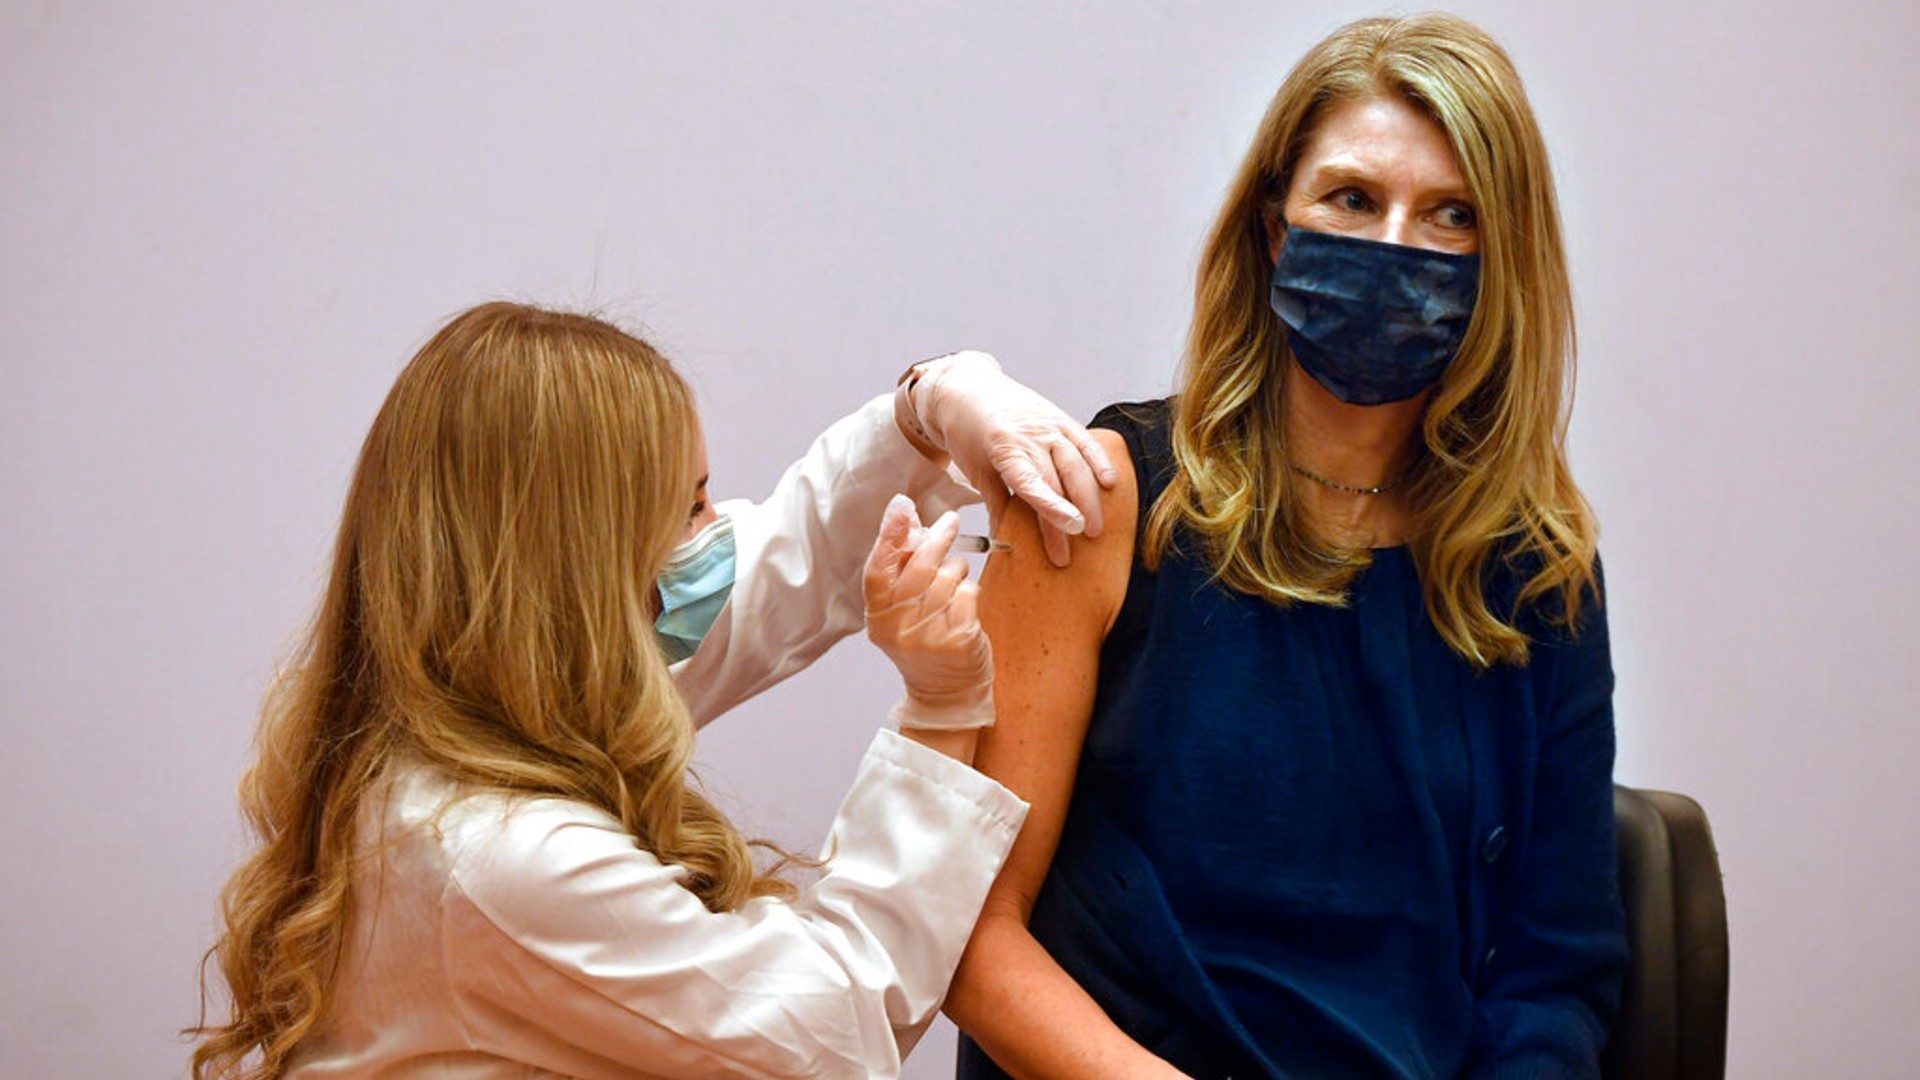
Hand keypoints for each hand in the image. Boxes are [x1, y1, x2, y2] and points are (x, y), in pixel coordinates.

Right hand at [863, 495, 993, 731]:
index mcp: (878, 617)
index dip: (889, 535)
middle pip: (918, 567)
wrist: (945, 694)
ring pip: (947, 577)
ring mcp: (927, 636)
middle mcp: (897, 628)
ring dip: (957, 571)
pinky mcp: (958, 641)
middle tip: (950, 522)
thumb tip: (905, 516)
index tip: (903, 506)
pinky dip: (971, 591)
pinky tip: (965, 603)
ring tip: (955, 581)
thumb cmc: (924, 641)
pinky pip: (968, 594)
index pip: (877, 570)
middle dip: (938, 539)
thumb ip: (900, 569)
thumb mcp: (901, 610)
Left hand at [901, 351, 1118, 567]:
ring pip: (1078, 463)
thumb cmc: (966, 431)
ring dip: (1090, 496)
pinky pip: (1085, 441)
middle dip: (1074, 514)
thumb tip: (1005, 541)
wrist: (966, 388)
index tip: (1072, 529)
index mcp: (1004, 448)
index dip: (1054, 508)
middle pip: (1059, 480)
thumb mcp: (975, 469)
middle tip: (1081, 543)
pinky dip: (1100, 462)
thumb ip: (996, 503)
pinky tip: (1110, 483)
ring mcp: (1048, 424)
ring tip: (1096, 527)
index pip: (1033, 483)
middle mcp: (1031, 434)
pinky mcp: (1060, 417)